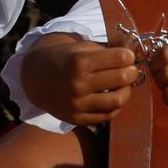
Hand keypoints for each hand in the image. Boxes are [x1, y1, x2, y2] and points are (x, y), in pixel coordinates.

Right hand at [17, 32, 137, 124]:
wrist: (35, 79)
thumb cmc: (63, 59)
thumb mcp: (80, 48)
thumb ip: (105, 51)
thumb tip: (133, 57)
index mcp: (78, 62)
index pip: (119, 58)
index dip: (128, 56)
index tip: (128, 56)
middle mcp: (77, 84)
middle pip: (122, 78)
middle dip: (132, 72)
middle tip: (131, 70)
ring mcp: (77, 104)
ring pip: (118, 100)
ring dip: (126, 91)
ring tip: (123, 85)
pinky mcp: (77, 118)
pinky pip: (108, 115)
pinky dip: (114, 106)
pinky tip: (111, 96)